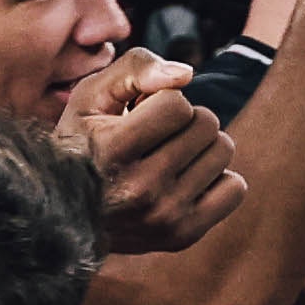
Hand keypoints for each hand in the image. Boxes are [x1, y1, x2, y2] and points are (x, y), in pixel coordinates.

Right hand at [72, 56, 246, 258]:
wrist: (68, 216)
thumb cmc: (84, 144)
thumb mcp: (92, 96)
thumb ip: (136, 69)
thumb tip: (186, 75)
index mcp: (110, 151)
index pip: (177, 104)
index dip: (163, 101)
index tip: (141, 114)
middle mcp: (138, 189)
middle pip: (206, 124)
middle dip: (186, 120)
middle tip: (157, 137)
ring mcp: (163, 217)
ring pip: (223, 150)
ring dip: (201, 145)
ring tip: (170, 155)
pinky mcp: (183, 236)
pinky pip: (235, 188)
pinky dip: (217, 177)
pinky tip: (186, 180)